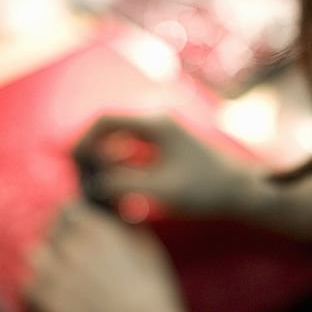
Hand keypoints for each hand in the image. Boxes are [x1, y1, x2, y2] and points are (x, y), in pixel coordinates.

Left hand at [27, 200, 236, 311]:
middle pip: (49, 230)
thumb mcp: (151, 250)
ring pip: (34, 254)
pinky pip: (28, 285)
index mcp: (97, 229)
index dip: (69, 217)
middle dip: (56, 237)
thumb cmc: (154, 293)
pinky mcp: (45, 301)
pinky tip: (54, 294)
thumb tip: (121, 218)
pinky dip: (38, 286)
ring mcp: (54, 273)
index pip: (68, 209)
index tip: (72, 224)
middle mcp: (71, 245)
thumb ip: (132, 228)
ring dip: (45, 259)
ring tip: (59, 271)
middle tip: (67, 250)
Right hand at [74, 114, 263, 218]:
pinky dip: (120, 167)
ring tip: (95, 187)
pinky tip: (116, 190)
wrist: (242, 192)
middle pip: (109, 128)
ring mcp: (162, 132)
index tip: (69, 163)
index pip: (104, 120)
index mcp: (155, 122)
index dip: (82, 140)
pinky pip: (132, 151)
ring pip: (119, 141)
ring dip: (105, 161)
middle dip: (91, 152)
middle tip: (78, 178)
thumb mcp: (159, 189)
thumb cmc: (205, 190)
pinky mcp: (166, 146)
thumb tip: (90, 183)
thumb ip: (122, 184)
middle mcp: (157, 120)